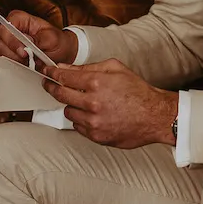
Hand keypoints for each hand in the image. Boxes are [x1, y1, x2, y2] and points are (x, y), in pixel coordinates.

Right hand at [0, 7, 78, 66]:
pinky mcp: (6, 55)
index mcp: (19, 19)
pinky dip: (11, 66)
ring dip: (13, 61)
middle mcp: (9, 29)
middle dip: (13, 53)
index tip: (24, 52)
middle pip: (0, 41)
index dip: (12, 40)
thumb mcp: (52, 39)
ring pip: (0, 53)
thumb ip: (38, 40)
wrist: (60, 52)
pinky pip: (1, 62)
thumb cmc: (56, 41)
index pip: (6, 26)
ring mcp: (6, 42)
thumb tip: (26, 45)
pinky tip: (22, 67)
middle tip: (27, 60)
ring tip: (28, 63)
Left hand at [41, 58, 178, 149]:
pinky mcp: (96, 136)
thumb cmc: (138, 92)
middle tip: (51, 85)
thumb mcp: (116, 68)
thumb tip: (67, 68)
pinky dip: (82, 120)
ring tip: (85, 102)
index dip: (52, 74)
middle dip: (53, 88)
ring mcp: (93, 122)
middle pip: (60, 95)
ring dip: (72, 106)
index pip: (63, 77)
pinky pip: (78, 127)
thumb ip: (89, 66)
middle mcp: (92, 103)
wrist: (155, 116)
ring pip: (68, 112)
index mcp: (96, 83)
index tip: (47, 73)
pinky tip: (94, 115)